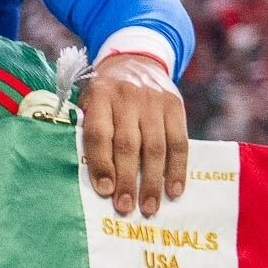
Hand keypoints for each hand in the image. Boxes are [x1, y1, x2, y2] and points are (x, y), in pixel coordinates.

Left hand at [76, 51, 190, 217]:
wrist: (137, 60)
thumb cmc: (106, 92)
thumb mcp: (88, 100)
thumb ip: (88, 128)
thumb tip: (91, 174)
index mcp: (100, 96)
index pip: (99, 134)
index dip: (101, 164)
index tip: (104, 190)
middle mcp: (128, 98)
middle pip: (128, 145)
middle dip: (127, 180)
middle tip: (125, 207)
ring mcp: (155, 102)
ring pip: (155, 147)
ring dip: (153, 181)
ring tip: (149, 207)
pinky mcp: (176, 106)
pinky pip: (179, 142)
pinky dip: (178, 169)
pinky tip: (174, 190)